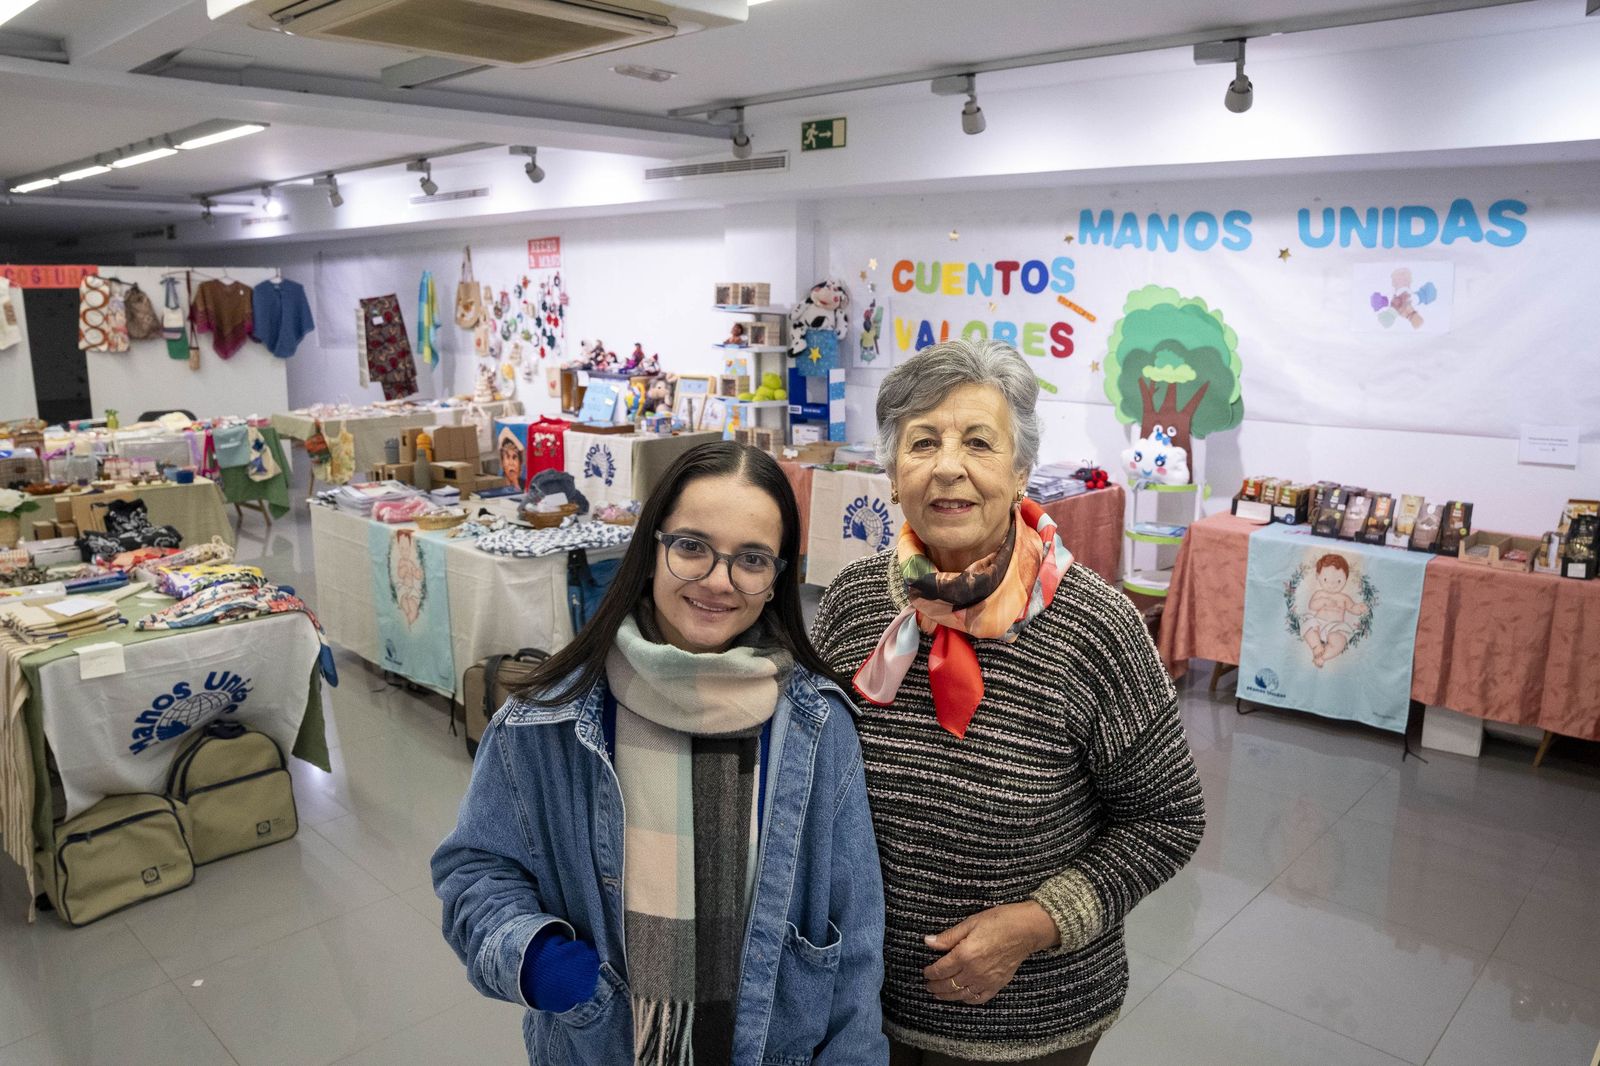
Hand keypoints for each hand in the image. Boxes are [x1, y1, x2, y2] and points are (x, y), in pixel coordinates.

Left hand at [922, 902, 1058, 1005]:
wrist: (1026, 930)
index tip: (925, 972)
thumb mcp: (970, 923)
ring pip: (961, 994)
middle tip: (928, 986)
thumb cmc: (999, 922)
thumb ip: (948, 937)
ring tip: (939, 994)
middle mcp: (974, 971)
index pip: (940, 970)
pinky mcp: (997, 984)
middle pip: (948, 984)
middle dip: (935, 986)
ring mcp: (986, 980)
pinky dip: (968, 1000)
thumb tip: (928, 941)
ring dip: (948, 996)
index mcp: (965, 955)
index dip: (930, 973)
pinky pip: (979, 998)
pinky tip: (962, 997)